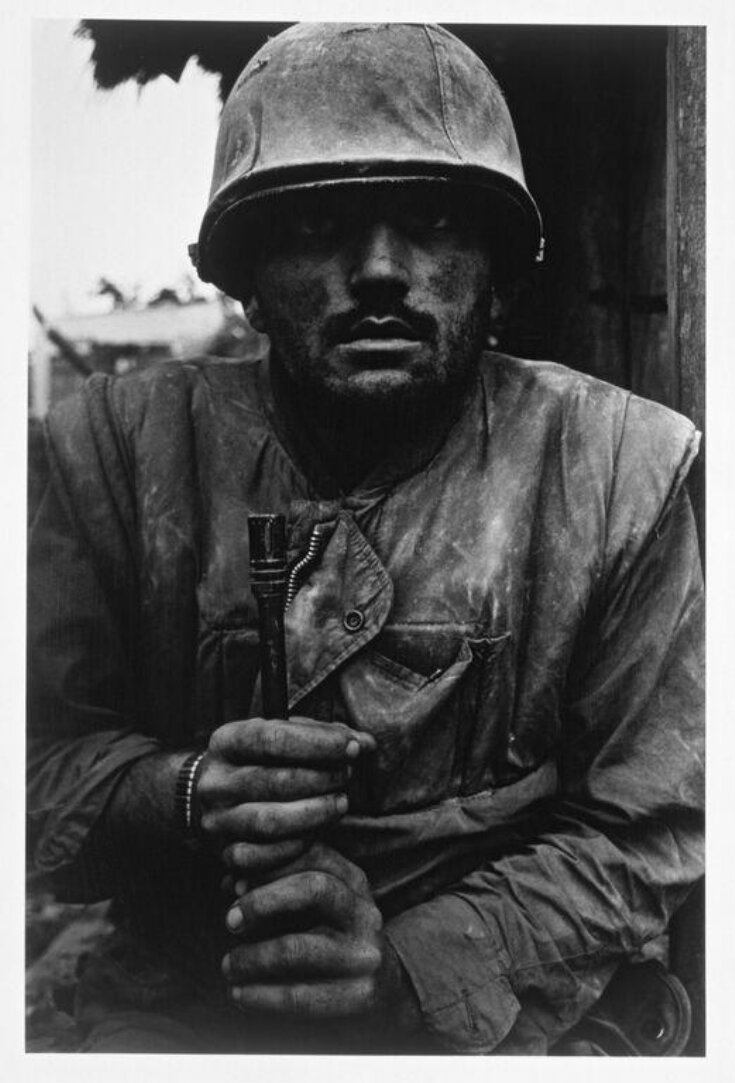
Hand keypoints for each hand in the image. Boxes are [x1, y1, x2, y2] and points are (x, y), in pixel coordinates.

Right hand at [196, 717, 374, 875]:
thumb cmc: (262, 762)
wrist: (217, 800)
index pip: (272, 738)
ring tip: (341, 803)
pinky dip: (298, 846)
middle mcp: (215, 782)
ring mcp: (216, 820)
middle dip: (323, 778)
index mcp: (226, 742)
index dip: (319, 743)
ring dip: (316, 813)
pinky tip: (318, 833)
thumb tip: (366, 743)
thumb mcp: (282, 738)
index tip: (354, 746)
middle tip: (348, 775)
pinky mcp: (225, 853)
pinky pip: (264, 857)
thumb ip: (322, 736)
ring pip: (270, 822)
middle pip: (276, 781)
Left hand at [221, 843, 384, 1017]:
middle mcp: (364, 912)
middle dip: (263, 901)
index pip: (313, 855)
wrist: (380, 985)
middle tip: (230, 920)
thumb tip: (231, 881)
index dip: (268, 863)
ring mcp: (365, 954)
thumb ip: (276, 884)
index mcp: (353, 880)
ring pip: (299, 947)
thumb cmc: (328, 935)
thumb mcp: (312, 904)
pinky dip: (262, 995)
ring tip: (228, 966)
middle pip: (313, 889)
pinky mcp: (361, 995)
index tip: (232, 880)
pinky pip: (302, 995)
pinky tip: (239, 995)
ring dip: (253, 957)